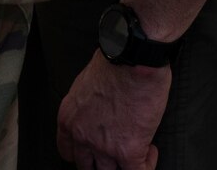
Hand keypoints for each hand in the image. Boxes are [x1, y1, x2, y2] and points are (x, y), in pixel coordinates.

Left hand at [57, 54, 167, 169]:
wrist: (133, 58)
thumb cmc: (115, 61)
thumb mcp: (86, 82)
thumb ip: (88, 103)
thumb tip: (99, 108)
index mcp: (69, 117)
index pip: (67, 151)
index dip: (81, 154)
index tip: (91, 152)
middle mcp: (82, 135)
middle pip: (86, 166)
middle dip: (101, 162)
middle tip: (115, 152)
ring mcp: (104, 146)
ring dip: (123, 165)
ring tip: (135, 152)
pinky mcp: (129, 150)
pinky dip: (146, 165)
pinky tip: (150, 152)